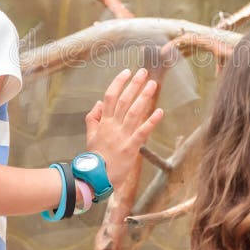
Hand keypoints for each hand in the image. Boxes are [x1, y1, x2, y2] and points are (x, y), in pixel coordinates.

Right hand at [83, 68, 163, 191]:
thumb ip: (93, 118)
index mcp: (104, 122)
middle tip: (144, 72)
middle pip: (124, 100)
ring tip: (152, 84)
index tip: (127, 71)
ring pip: (133, 112)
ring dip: (144, 97)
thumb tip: (99, 102)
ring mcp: (122, 136)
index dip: (118, 82)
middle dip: (134, 84)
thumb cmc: (94, 158)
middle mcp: (113, 126)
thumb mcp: (90, 135)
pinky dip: (151, 121)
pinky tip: (160, 111)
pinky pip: (142, 132)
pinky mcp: (130, 148)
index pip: (110, 96)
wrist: (94, 178)